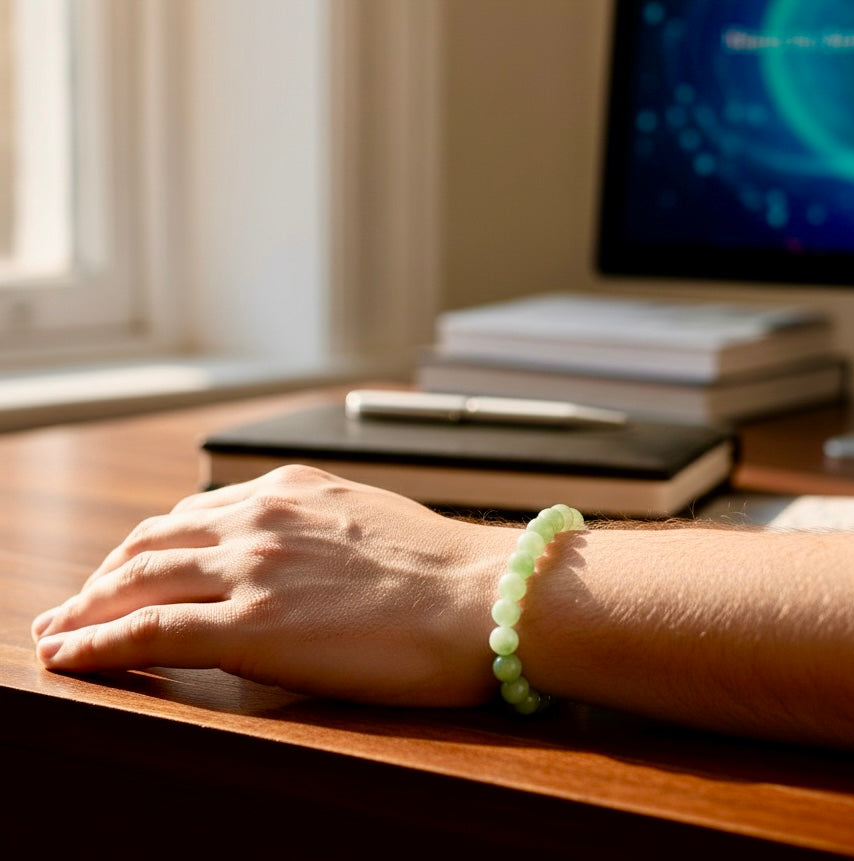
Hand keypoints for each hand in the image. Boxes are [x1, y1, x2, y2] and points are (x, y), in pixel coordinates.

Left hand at [32, 466, 517, 705]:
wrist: (481, 595)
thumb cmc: (444, 568)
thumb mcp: (369, 522)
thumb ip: (319, 529)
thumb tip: (300, 556)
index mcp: (289, 490)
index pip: (191, 514)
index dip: (147, 545)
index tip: (125, 567)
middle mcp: (259, 518)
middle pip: (149, 542)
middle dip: (104, 574)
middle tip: (77, 602)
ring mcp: (250, 568)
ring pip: (135, 581)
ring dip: (87, 607)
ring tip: (60, 630)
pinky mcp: (251, 627)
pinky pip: (147, 633)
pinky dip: (96, 643)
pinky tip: (69, 655)